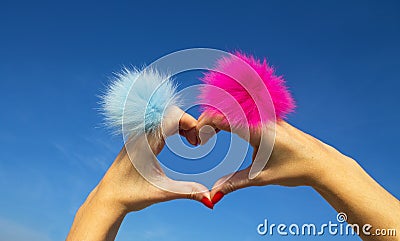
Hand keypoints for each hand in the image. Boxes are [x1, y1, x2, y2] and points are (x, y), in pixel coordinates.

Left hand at [67, 107, 211, 240]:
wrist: (108, 198)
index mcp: (146, 142)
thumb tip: (210, 199)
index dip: (189, 122)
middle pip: (170, 112)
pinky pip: (160, 122)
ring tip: (192, 142)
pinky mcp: (139, 138)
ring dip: (182, 124)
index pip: (170, 116)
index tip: (199, 141)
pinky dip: (175, 126)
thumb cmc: (131, 195)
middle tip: (197, 142)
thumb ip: (187, 192)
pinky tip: (183, 139)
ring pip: (165, 116)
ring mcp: (139, 134)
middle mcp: (141, 134)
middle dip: (189, 123)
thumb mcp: (162, 192)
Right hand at [196, 111, 340, 200]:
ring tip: (209, 132)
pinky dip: (231, 115)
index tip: (197, 139)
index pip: (221, 117)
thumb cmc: (295, 169)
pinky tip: (226, 126)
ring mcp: (267, 114)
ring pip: (236, 106)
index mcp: (257, 129)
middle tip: (200, 136)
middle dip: (208, 119)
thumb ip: (233, 183)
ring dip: (220, 116)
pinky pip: (246, 109)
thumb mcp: (261, 177)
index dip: (204, 124)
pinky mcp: (271, 117)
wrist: (321, 164)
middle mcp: (261, 116)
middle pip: (225, 108)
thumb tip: (213, 195)